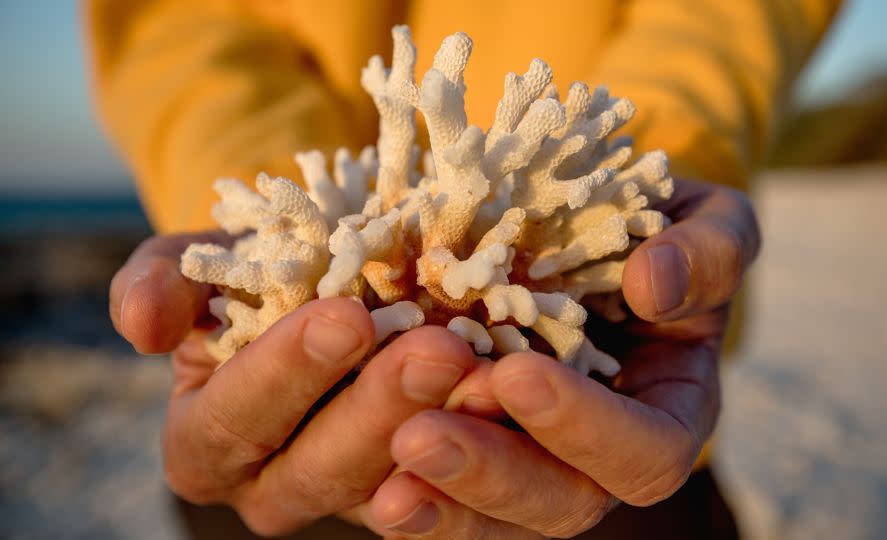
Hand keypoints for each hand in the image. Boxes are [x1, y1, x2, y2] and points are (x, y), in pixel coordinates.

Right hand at [110, 233, 490, 536]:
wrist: (324, 283)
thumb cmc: (255, 272)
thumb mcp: (201, 262)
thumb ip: (164, 283)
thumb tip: (141, 325)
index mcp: (208, 441)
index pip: (238, 418)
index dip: (287, 371)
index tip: (344, 315)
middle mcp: (276, 485)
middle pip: (325, 467)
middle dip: (383, 407)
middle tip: (439, 348)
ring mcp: (354, 494)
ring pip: (399, 486)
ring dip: (450, 437)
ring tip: (492, 375)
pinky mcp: (419, 490)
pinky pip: (455, 488)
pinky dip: (490, 448)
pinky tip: (519, 402)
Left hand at [364, 179, 760, 538]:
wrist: (591, 230)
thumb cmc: (657, 230)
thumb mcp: (706, 224)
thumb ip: (706, 253)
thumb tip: (653, 286)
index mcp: (667, 411)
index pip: (646, 452)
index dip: (585, 428)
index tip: (517, 375)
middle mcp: (600, 456)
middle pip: (560, 504)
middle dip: (490, 474)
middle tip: (420, 437)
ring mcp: (535, 460)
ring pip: (494, 519)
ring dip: (438, 497)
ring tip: (385, 464)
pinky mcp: (475, 449)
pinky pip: (443, 491)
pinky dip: (404, 487)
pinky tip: (368, 475)